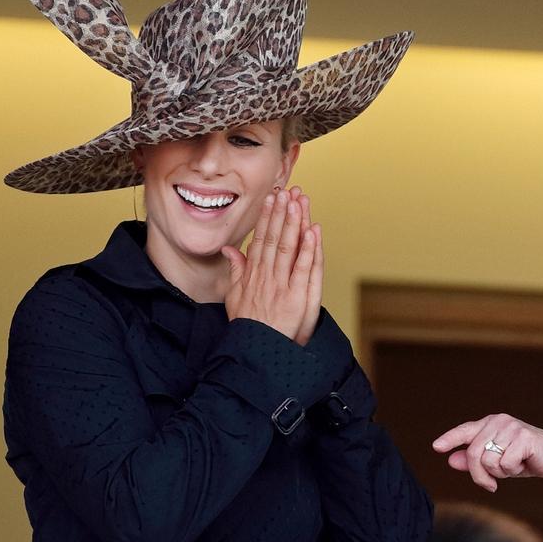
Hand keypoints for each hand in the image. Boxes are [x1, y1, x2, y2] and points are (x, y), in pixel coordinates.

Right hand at [221, 186, 323, 344]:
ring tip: (298, 201)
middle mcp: (266, 276)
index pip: (260, 239)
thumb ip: (235, 271)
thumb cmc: (247, 326)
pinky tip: (312, 231)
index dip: (267, 217)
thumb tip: (230, 250)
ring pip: (288, 248)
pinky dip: (308, 249)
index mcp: (253, 274)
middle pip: (274, 238)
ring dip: (293, 223)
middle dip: (280, 213)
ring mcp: (281, 285)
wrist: (254, 350)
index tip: (271, 198)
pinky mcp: (296, 296)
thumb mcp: (233, 296)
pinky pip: (303, 269)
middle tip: (286, 191)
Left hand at [432, 413, 542, 492]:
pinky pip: (505, 464)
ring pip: (488, 460)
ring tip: (514, 467)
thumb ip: (475, 460)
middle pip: (473, 453)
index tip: (436, 447)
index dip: (450, 439)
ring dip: (500, 472)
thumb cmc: (526, 460)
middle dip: (479, 475)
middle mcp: (499, 421)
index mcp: (491, 423)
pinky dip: (513, 471)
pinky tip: (523, 464)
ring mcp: (511, 427)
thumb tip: (451, 460)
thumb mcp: (497, 462)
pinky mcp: (523, 437)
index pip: (466, 431)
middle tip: (491, 485)